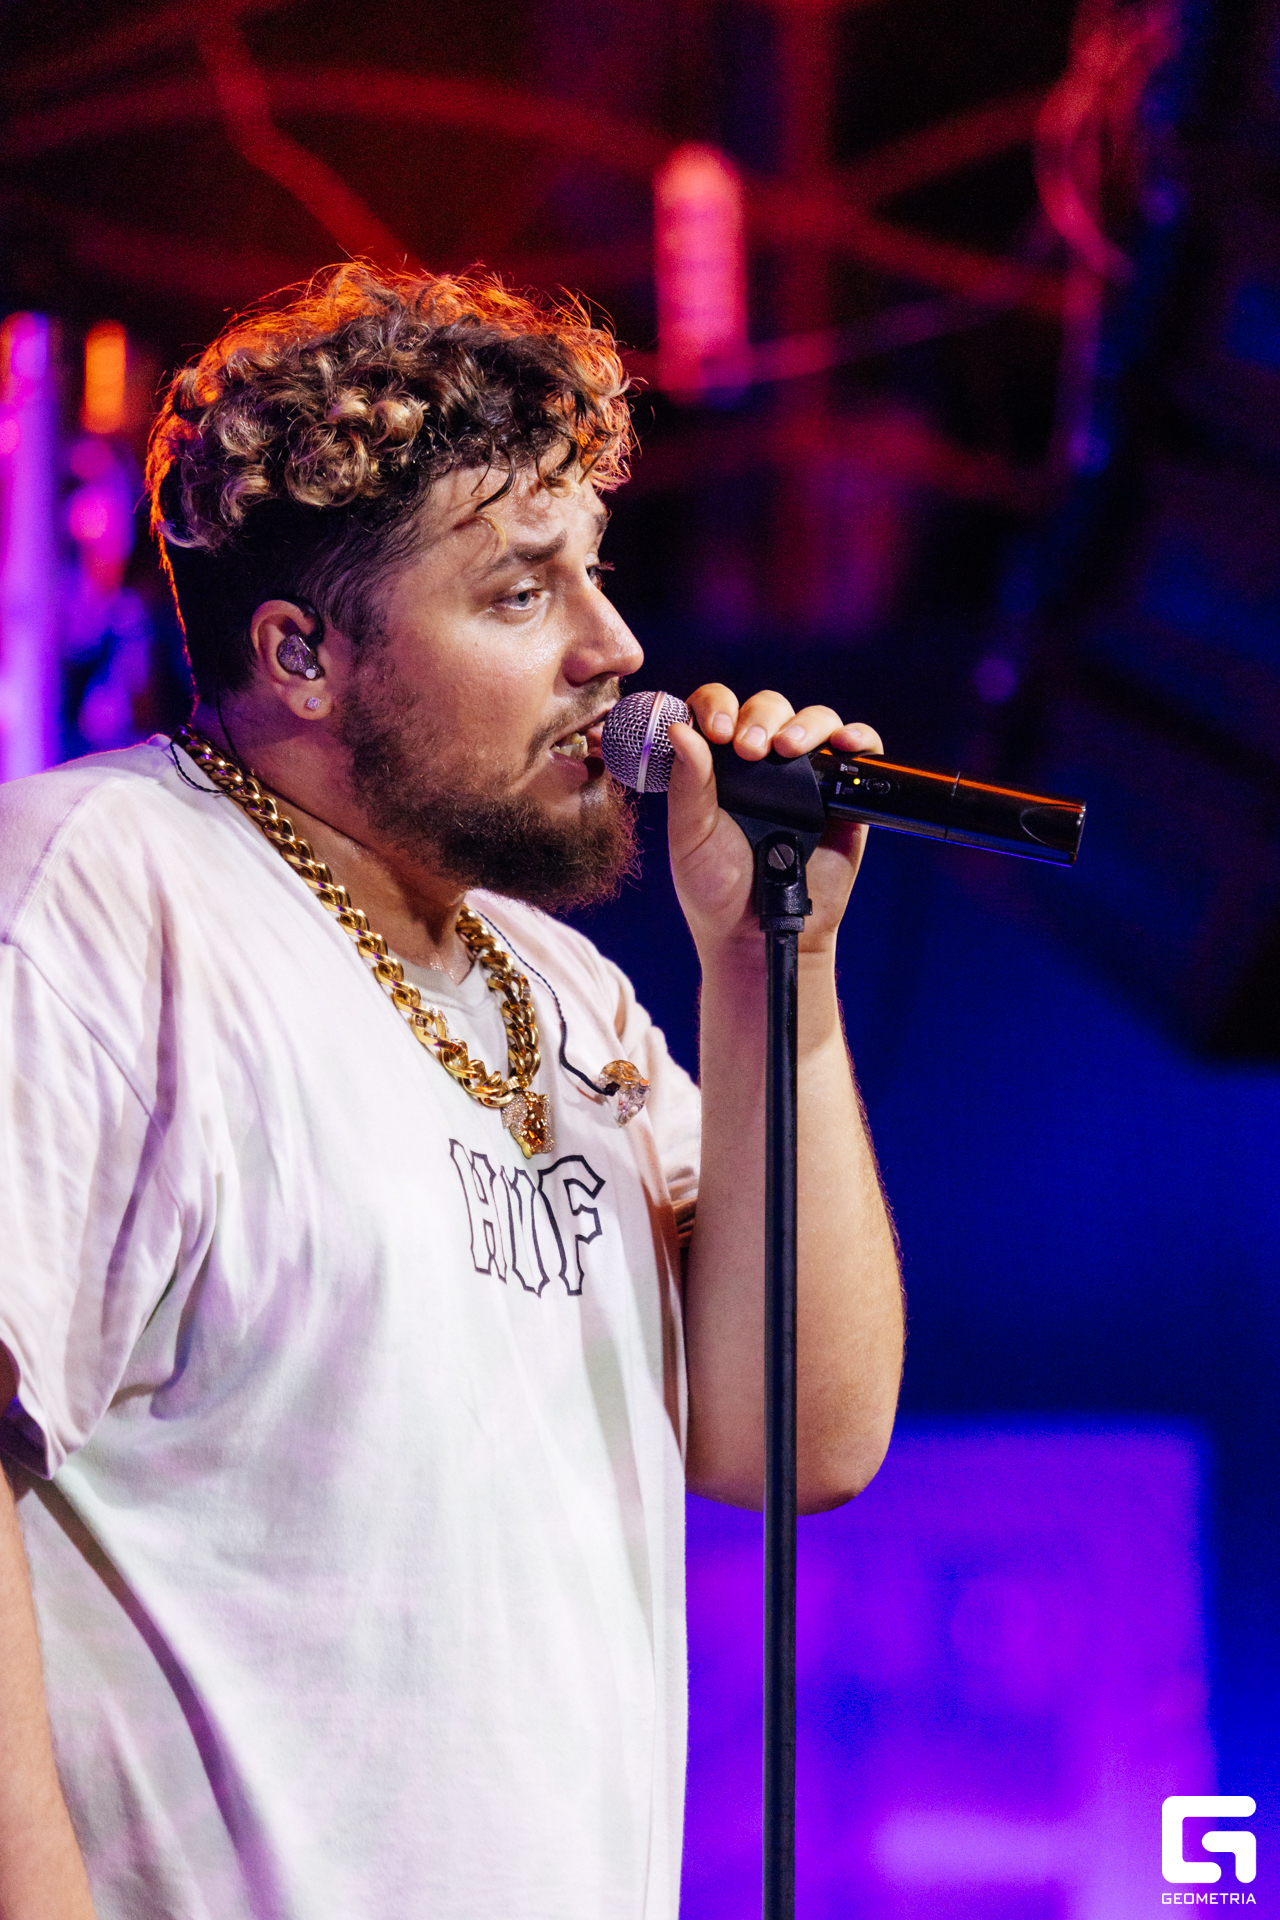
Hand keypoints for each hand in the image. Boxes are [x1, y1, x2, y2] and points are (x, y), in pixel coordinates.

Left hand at [666, 685, 882, 958]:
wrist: (758, 932)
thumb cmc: (717, 887)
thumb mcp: (690, 836)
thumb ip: (686, 785)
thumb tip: (678, 729)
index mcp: (718, 764)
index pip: (718, 709)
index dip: (717, 705)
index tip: (716, 730)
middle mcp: (763, 763)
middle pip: (768, 707)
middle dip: (759, 718)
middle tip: (749, 750)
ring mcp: (806, 776)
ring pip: (814, 720)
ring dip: (803, 724)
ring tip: (788, 749)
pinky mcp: (844, 796)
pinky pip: (860, 751)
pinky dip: (858, 737)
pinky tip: (844, 744)